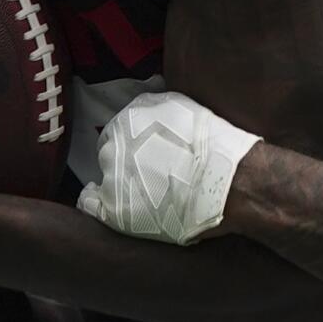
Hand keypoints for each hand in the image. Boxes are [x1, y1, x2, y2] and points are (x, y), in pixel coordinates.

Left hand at [77, 92, 260, 243]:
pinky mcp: (115, 207)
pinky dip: (96, 206)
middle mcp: (117, 141)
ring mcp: (113, 174)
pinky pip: (90, 205)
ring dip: (118, 186)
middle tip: (147, 178)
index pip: (119, 131)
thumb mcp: (187, 113)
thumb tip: (153, 121)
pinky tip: (107, 208)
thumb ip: (162, 115)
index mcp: (133, 115)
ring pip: (103, 179)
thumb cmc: (219, 152)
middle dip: (124, 164)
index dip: (132, 147)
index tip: (143, 157)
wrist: (232, 185)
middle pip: (110, 153)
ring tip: (141, 197)